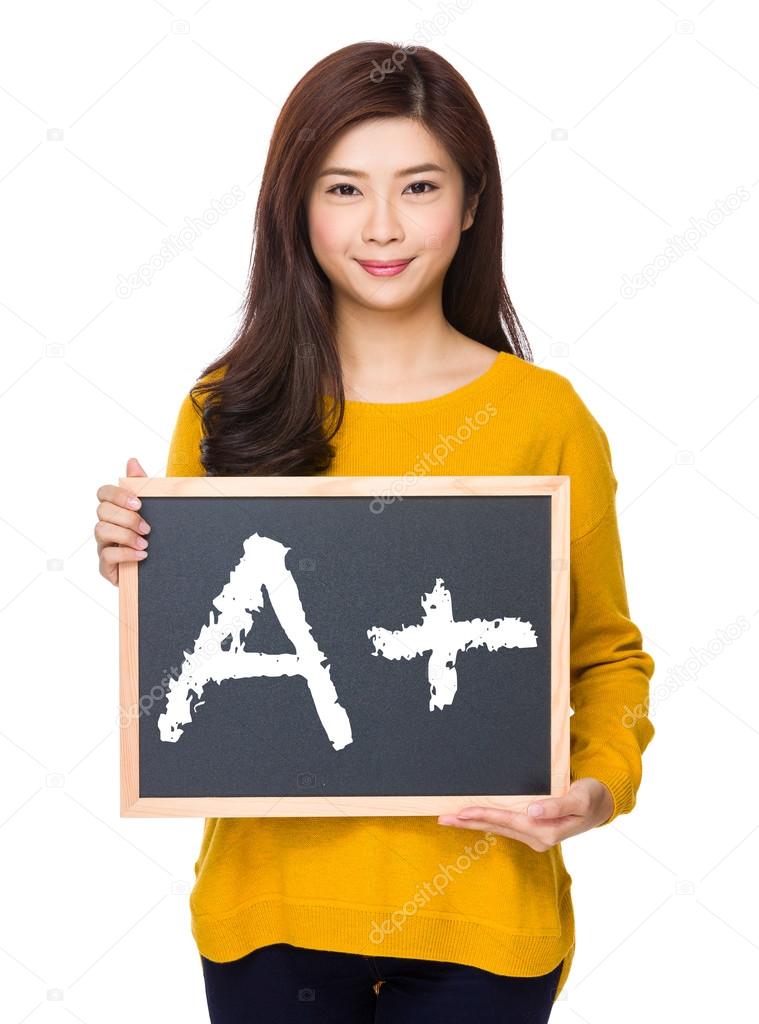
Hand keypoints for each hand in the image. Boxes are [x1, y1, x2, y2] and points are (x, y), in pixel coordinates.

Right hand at [95, 457, 149, 586]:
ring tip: (145, 542)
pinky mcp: (106, 566)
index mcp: (115, 509)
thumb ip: (142, 486)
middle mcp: (105, 525)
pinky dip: (125, 554)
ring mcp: (103, 545)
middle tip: (147, 527)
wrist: (163, 568)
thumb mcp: (154, 510)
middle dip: (126, 517)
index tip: (139, 503)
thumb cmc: (154, 536)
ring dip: (125, 535)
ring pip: (101, 530)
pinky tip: (142, 554)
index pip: (103, 493)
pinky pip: (107, 556)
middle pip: (102, 511)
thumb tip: (132, 461)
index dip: (118, 495)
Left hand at [438, 778, 613, 850]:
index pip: (507, 820)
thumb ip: (558, 806)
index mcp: (545, 830)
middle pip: (496, 827)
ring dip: (474, 822)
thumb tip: (534, 810)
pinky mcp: (533, 829)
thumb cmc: (591, 798)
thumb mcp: (580, 798)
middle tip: (443, 817)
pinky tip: (474, 818)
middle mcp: (537, 836)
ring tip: (451, 818)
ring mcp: (534, 835)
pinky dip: (488, 820)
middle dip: (469, 822)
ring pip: (498, 827)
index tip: (461, 812)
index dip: (483, 815)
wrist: (601, 805)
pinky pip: (505, 825)